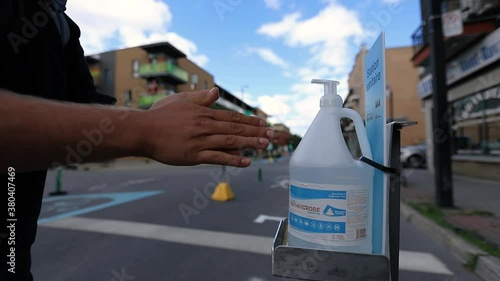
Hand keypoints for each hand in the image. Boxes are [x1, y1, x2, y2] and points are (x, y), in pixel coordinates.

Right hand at [139, 87, 273, 166]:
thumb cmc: (160, 114)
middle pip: (236, 129)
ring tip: (265, 145)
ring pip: (230, 142)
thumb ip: (201, 98)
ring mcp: (200, 141)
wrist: (143, 130)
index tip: (263, 123)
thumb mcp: (181, 100)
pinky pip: (217, 157)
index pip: (232, 117)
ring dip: (250, 143)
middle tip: (272, 135)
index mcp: (204, 113)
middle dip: (256, 132)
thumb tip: (216, 92)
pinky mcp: (194, 156)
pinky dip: (233, 159)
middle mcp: (205, 126)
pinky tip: (246, 161)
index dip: (249, 121)